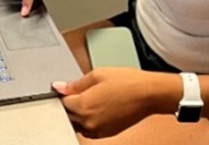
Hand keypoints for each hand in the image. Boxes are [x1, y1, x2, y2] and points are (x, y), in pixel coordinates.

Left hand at [53, 68, 176, 138]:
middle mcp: (88, 121)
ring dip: (80, 114)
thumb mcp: (99, 74)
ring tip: (95, 99)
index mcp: (83, 105)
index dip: (65, 93)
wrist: (148, 94)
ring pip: (78, 124)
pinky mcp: (106, 134)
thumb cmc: (128, 82)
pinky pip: (90, 130)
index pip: (63, 102)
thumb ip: (76, 83)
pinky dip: (90, 121)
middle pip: (68, 115)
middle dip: (71, 104)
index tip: (69, 88)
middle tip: (84, 92)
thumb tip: (59, 87)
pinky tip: (101, 108)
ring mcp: (97, 130)